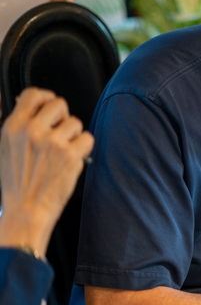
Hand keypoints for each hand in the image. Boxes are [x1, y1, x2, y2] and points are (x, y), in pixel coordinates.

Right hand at [0, 88, 93, 255]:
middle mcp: (32, 130)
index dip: (47, 97)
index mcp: (13, 127)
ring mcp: (52, 142)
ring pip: (76, 123)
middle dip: (63, 118)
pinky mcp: (70, 154)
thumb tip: (36, 111)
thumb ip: (20, 128)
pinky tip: (72, 160)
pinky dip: (84, 149)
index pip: (33, 94)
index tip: (51, 105)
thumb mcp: (6, 149)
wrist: (26, 210)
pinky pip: (88, 139)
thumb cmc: (17, 184)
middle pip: (59, 104)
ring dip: (74, 136)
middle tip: (60, 134)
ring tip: (62, 153)